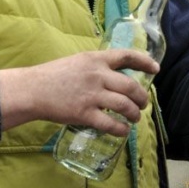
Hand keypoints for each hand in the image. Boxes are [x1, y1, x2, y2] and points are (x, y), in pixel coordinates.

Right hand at [0, 49, 159, 134]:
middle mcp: (97, 75)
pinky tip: (123, 131)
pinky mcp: (84, 113)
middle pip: (131, 86)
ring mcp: (92, 95)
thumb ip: (96, 66)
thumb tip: (114, 75)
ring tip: (135, 118)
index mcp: (95, 59)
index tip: (155, 69)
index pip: (127, 56)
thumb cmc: (53, 75)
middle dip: (141, 98)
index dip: (144, 62)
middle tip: (142, 105)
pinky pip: (110, 124)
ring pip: (124, 105)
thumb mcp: (77, 61)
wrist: (32, 89)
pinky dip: (121, 129)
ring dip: (134, 114)